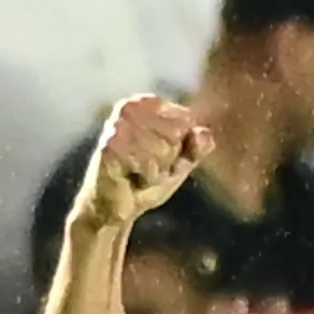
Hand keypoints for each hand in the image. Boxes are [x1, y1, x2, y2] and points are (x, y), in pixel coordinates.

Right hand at [76, 93, 213, 228]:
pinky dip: (146, 178)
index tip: (161, 157)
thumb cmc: (144, 181)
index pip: (186, 119)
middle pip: (176, 133)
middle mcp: (128, 108)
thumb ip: (196, 148)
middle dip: (168, 159)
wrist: (113, 209)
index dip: (180, 147)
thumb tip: (204, 133)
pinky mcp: (109, 147)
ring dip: (156, 170)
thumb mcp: (179, 164)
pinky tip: (130, 179)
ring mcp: (116, 126)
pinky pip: (147, 163)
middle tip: (147, 167)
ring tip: (138, 173)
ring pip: (163, 149)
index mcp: (146, 103)